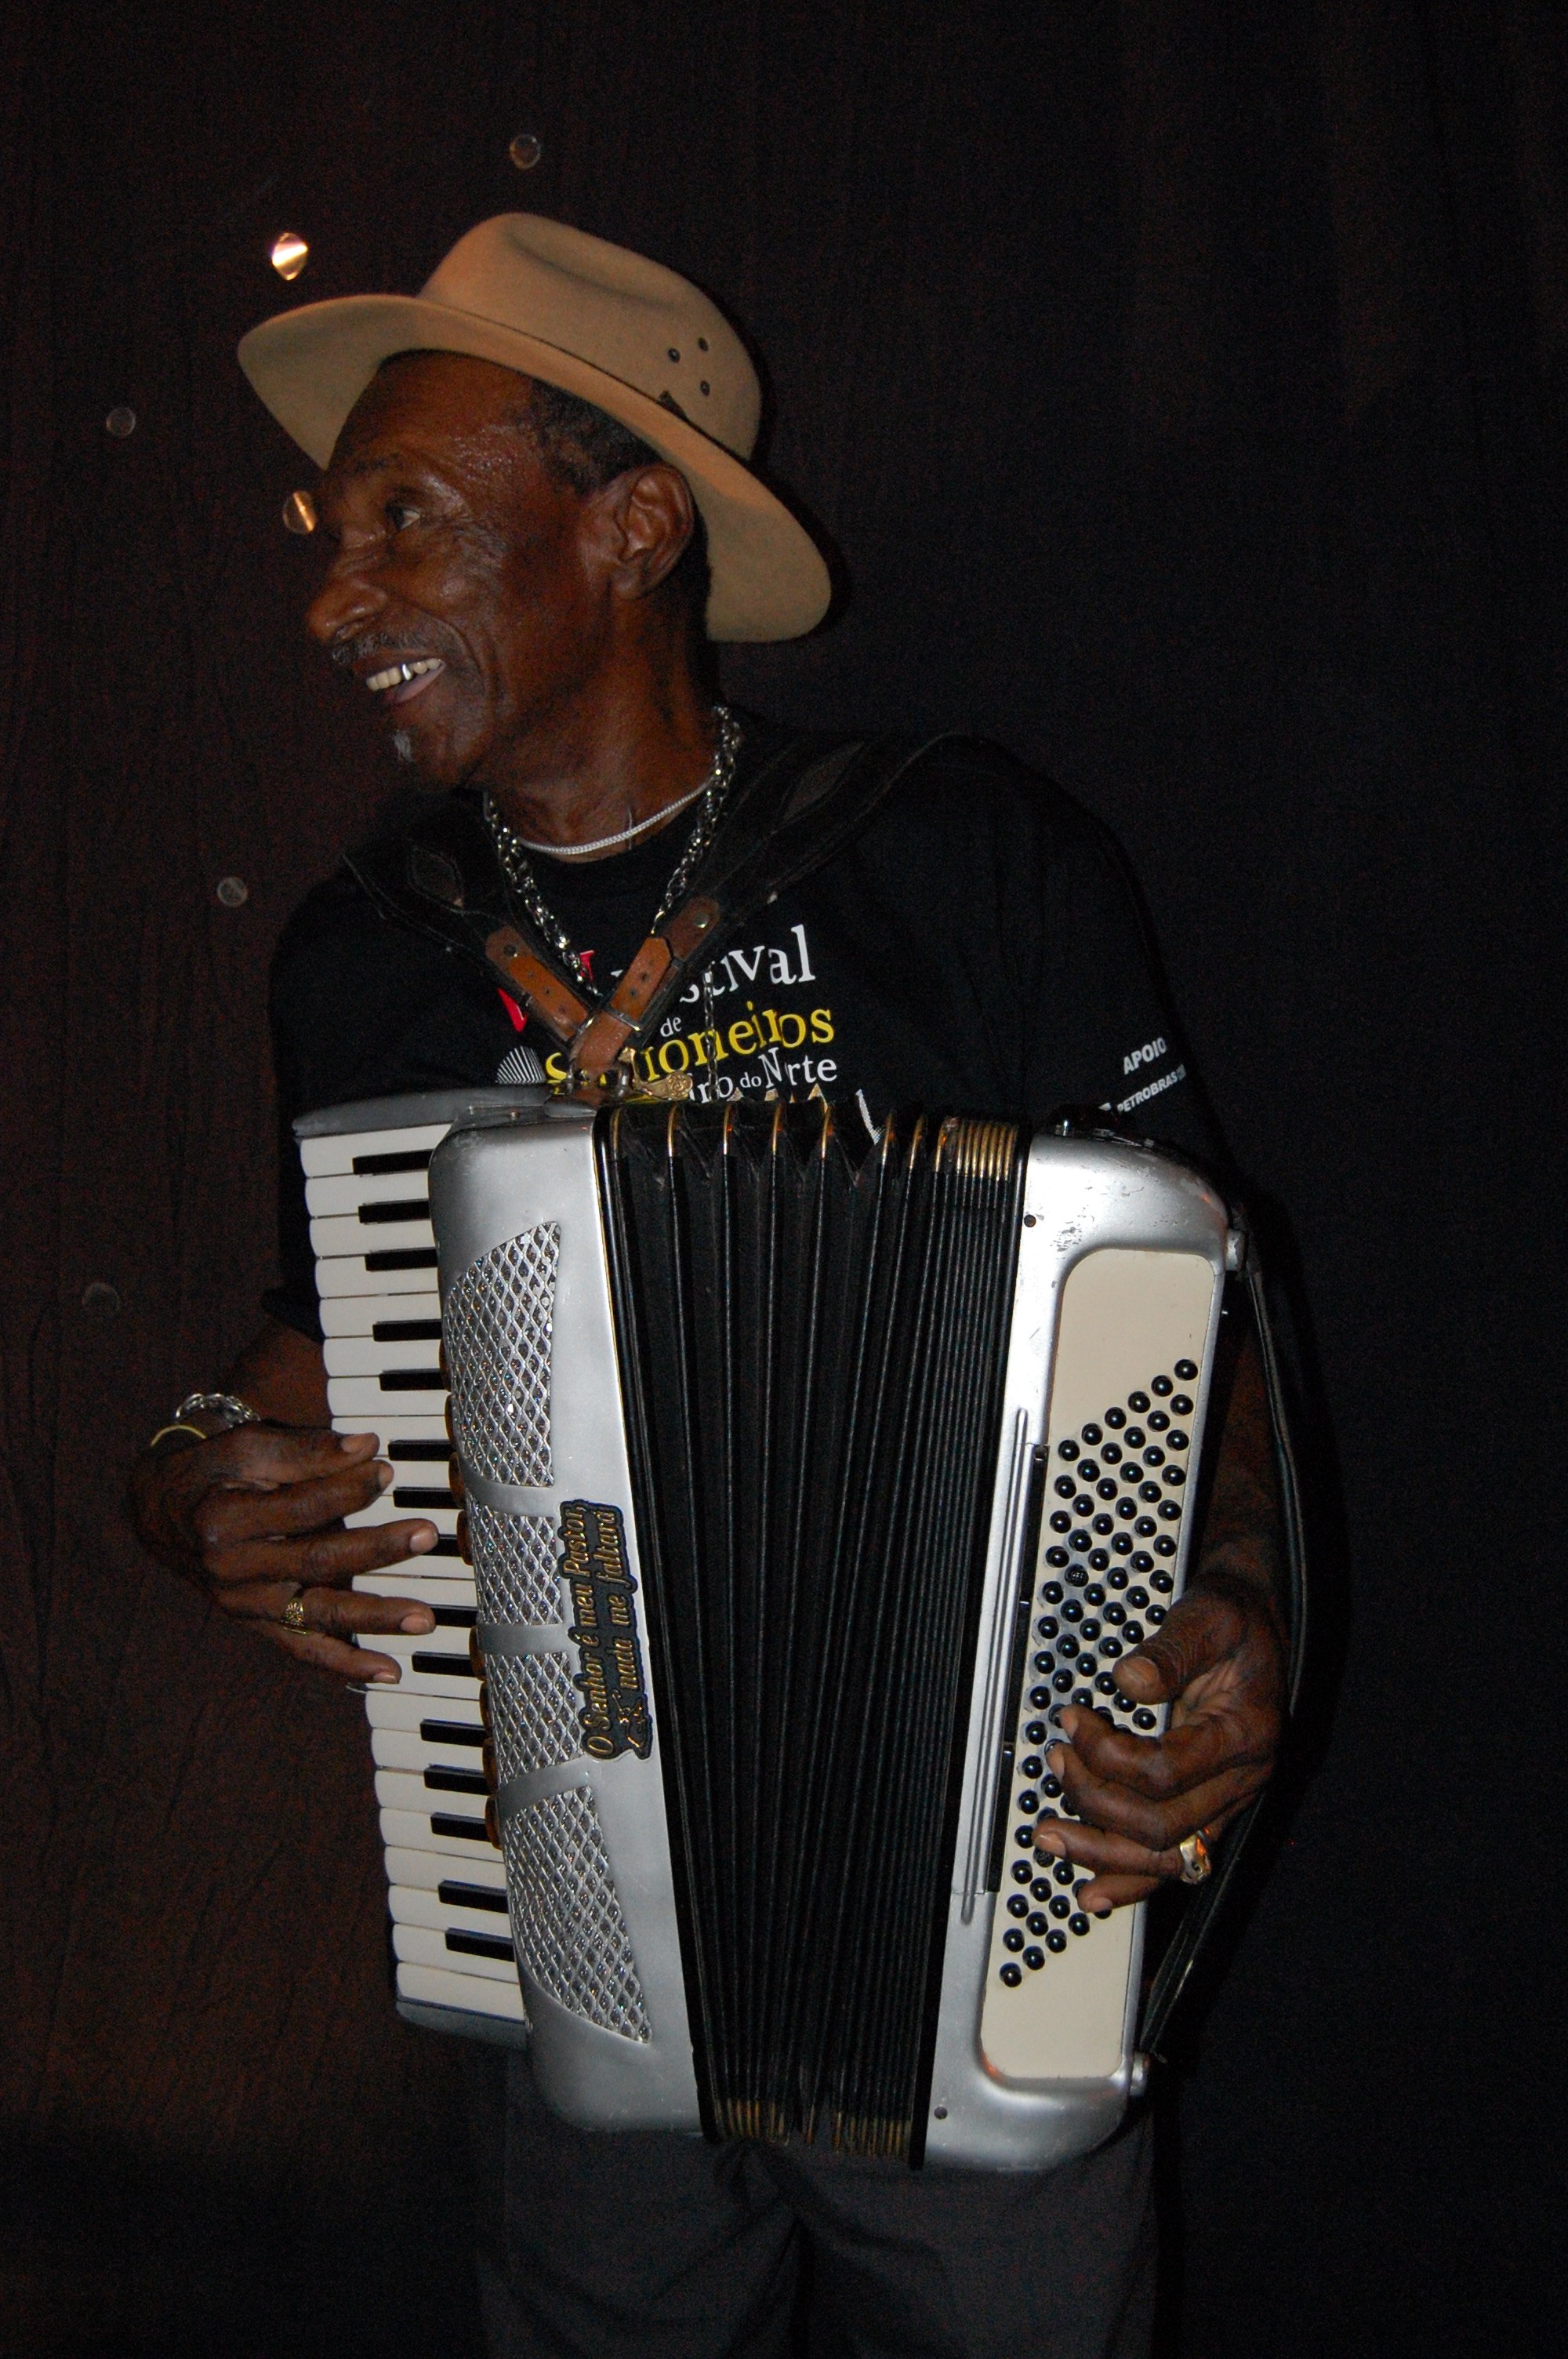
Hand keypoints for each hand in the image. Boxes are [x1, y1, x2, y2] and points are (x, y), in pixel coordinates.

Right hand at [129, 1424, 440, 1684]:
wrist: (164, 1515)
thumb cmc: (212, 1473)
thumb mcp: (245, 1448)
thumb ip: (305, 1451)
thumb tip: (367, 1445)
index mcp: (224, 1522)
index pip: (299, 1508)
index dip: (346, 1489)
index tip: (385, 1469)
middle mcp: (232, 1572)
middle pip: (313, 1563)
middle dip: (374, 1550)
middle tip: (425, 1534)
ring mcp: (245, 1606)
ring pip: (315, 1616)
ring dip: (372, 1618)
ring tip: (420, 1618)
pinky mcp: (258, 1625)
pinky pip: (303, 1650)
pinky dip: (346, 1665)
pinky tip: (388, 1671)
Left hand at [1032, 1573, 1284, 1912]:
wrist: (1254, 1629)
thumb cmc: (1232, 1622)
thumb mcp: (1209, 1616)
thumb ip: (1172, 1649)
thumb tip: (1128, 1681)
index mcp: (1246, 1734)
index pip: (1166, 1772)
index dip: (1107, 1754)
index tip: (1073, 1720)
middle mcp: (1242, 1781)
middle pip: (1162, 1826)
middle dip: (1095, 1801)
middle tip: (1057, 1762)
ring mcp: (1226, 1803)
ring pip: (1165, 1858)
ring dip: (1101, 1853)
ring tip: (1049, 1835)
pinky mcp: (1208, 1811)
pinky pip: (1172, 1861)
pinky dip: (1131, 1880)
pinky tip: (1093, 1893)